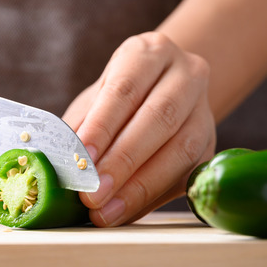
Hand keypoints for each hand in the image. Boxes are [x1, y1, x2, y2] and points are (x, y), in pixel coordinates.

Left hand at [63, 32, 215, 226]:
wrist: (164, 92)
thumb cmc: (118, 98)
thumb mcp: (95, 99)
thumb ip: (80, 127)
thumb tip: (55, 164)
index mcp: (150, 53)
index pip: (125, 89)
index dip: (103, 125)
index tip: (82, 158)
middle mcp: (186, 74)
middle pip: (159, 118)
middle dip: (122, 162)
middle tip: (92, 194)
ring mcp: (204, 110)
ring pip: (180, 150)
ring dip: (139, 187)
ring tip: (105, 211)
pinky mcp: (211, 146)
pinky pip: (185, 175)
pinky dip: (150, 198)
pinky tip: (124, 213)